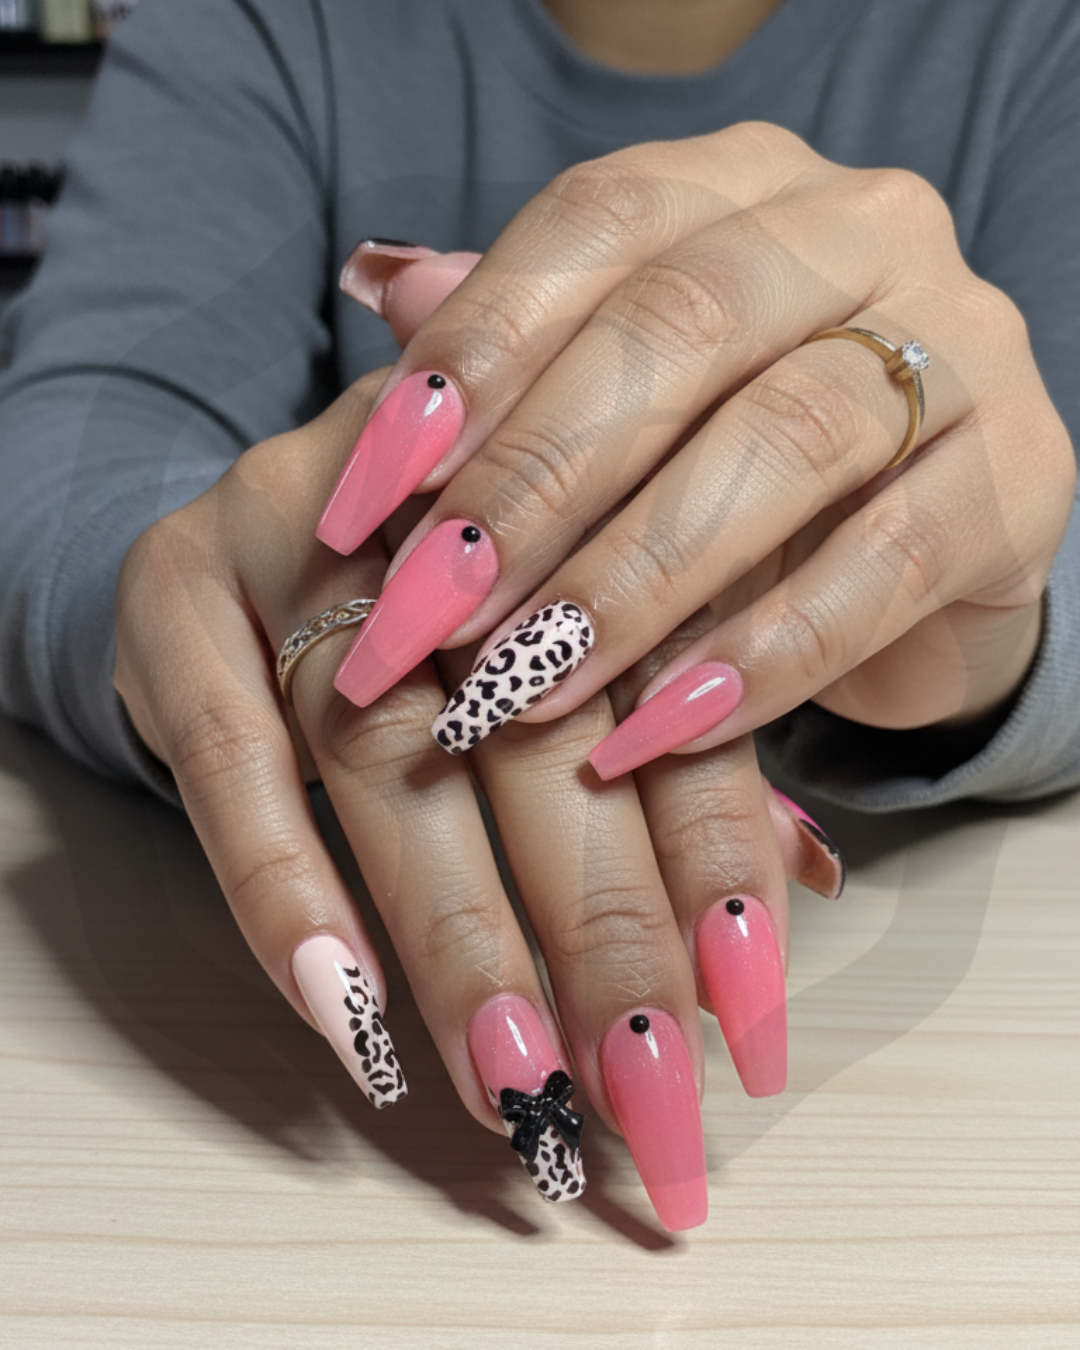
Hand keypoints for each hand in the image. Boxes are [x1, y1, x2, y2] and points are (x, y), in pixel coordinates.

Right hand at [113, 349, 840, 1233]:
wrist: (292, 502)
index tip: (750, 1015)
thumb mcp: (588, 624)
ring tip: (515, 1082)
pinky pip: (225, 751)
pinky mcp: (176, 584)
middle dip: (599, 926)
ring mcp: (299, 530)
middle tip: (643, 1089)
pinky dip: (286, 887)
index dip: (716, 852)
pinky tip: (347, 1012)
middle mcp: (448, 500)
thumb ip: (680, 736)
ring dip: (460, 933)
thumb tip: (801, 877)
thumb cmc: (471, 593)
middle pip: (538, 725)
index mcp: (584, 484)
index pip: (671, 683)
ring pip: (390, 748)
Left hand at [316, 123, 1073, 777]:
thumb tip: (384, 287)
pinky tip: (660, 728)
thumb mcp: (628, 396)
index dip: (472, 358)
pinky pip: (886, 566)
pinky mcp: (1020, 481)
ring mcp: (960, 346)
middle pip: (682, 329)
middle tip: (429, 611)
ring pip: (785, 442)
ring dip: (634, 579)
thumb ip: (524, 341)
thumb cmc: (736, 461)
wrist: (923, 545)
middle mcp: (860, 232)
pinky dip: (761, 658)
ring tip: (528, 683)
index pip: (596, 228)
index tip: (365, 499)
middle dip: (536, 483)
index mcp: (744, 184)